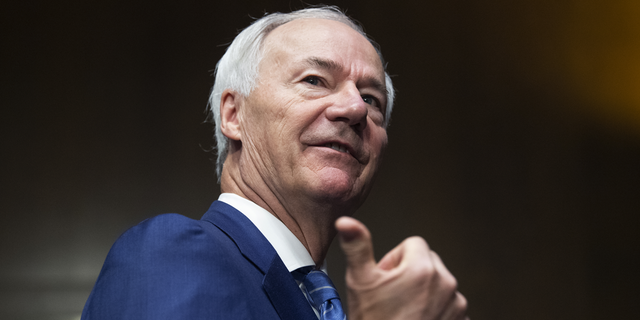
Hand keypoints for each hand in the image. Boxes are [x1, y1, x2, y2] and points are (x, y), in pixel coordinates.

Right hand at [336, 216, 467, 319]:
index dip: (394, 259)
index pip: (412, 244)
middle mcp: (446, 283)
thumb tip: (346, 222)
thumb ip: (357, 246)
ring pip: (438, 283)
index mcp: (423, 268)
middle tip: (391, 295)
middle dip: (410, 272)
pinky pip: (448, 304)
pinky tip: (416, 319)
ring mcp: (456, 304)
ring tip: (403, 311)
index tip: (385, 279)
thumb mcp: (360, 282)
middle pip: (427, 261)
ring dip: (423, 291)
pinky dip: (435, 309)